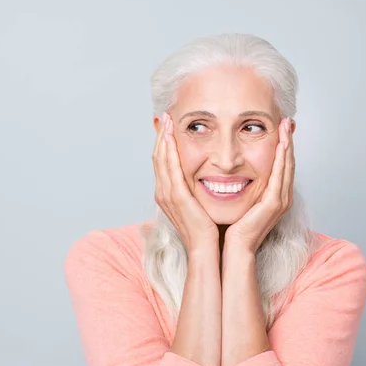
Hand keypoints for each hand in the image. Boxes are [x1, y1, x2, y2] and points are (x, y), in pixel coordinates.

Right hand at [153, 112, 218, 252]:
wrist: (207, 249)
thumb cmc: (207, 229)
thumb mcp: (200, 204)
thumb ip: (197, 190)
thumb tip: (204, 178)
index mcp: (168, 194)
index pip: (162, 162)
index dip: (163, 143)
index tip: (168, 126)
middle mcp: (163, 192)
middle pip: (158, 157)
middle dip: (160, 135)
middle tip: (164, 115)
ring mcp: (167, 195)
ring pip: (160, 159)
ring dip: (162, 137)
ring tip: (166, 119)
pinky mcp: (176, 197)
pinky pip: (169, 168)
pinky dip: (168, 150)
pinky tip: (170, 136)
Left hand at [224, 118, 294, 253]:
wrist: (234, 249)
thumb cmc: (232, 226)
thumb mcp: (239, 200)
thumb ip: (241, 185)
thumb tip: (229, 169)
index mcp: (274, 196)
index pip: (280, 166)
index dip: (282, 146)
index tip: (279, 127)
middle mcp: (281, 197)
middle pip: (287, 163)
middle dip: (288, 141)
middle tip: (287, 121)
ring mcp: (281, 200)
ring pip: (287, 166)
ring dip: (288, 145)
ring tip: (286, 126)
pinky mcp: (275, 203)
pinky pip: (281, 175)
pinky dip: (282, 158)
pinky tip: (282, 143)